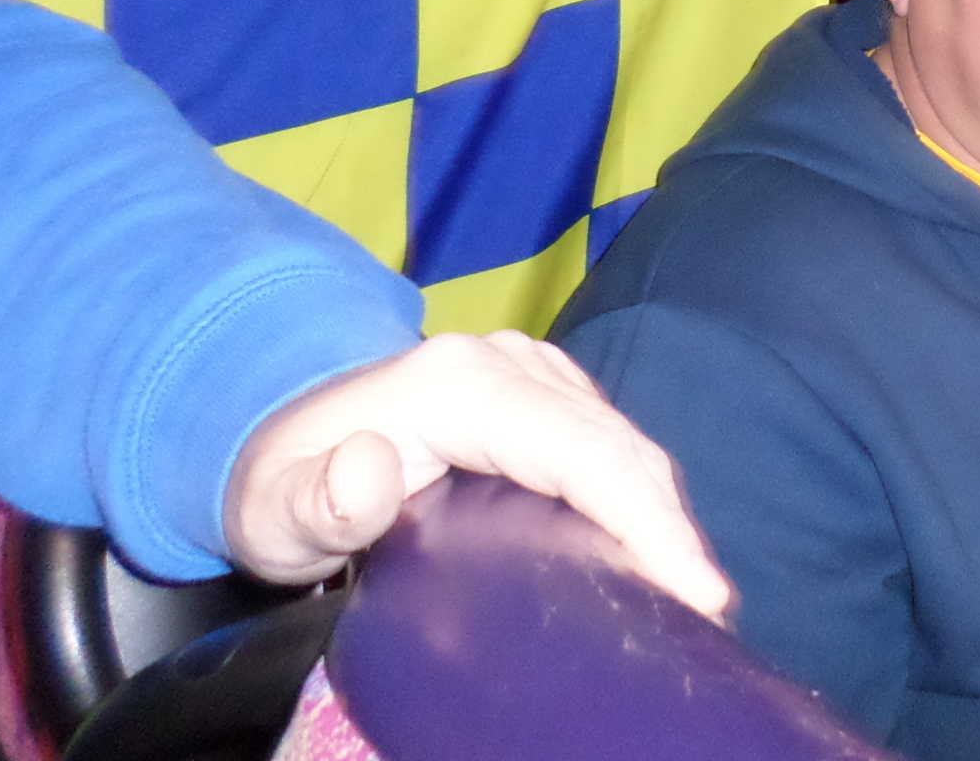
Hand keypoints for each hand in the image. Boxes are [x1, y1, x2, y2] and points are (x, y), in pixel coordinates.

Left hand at [220, 330, 734, 619]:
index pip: (582, 453)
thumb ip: (318, 502)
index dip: (644, 520)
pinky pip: (607, 439)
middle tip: (706, 614)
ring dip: (662, 514)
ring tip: (690, 595)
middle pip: (618, 447)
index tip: (692, 591)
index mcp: (461, 388)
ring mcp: (530, 370)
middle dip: (671, 529)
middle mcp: (509, 365)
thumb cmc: (281, 481)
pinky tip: (653, 550)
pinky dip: (639, 495)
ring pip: (622, 441)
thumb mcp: (274, 508)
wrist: (272, 422)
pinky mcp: (542, 388)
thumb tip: (373, 469)